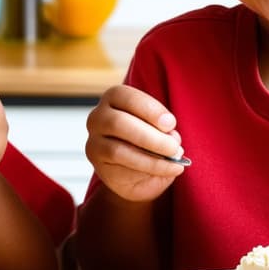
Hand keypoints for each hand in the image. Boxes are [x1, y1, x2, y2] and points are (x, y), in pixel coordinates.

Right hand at [85, 84, 185, 201]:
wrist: (135, 170)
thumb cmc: (148, 140)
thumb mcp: (159, 128)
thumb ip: (164, 130)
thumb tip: (171, 138)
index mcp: (113, 98)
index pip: (126, 97)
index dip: (150, 109)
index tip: (171, 124)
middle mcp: (98, 118)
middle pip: (118, 123)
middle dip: (151, 137)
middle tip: (173, 147)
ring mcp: (94, 143)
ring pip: (117, 150)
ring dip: (150, 158)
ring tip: (174, 162)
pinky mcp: (99, 166)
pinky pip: (120, 170)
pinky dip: (146, 171)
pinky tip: (164, 171)